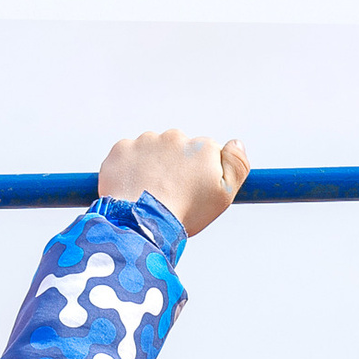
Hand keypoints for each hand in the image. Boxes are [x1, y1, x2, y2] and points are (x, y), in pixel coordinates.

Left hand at [98, 126, 248, 236]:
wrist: (142, 221)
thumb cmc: (185, 213)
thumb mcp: (224, 195)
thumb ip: (237, 164)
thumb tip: (236, 142)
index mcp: (201, 146)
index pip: (203, 154)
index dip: (198, 175)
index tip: (191, 193)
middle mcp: (174, 137)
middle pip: (175, 150)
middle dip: (173, 168)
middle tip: (169, 196)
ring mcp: (145, 141)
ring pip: (150, 151)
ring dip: (150, 168)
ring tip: (149, 195)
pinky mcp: (121, 149)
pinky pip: (126, 156)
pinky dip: (128, 171)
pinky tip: (132, 190)